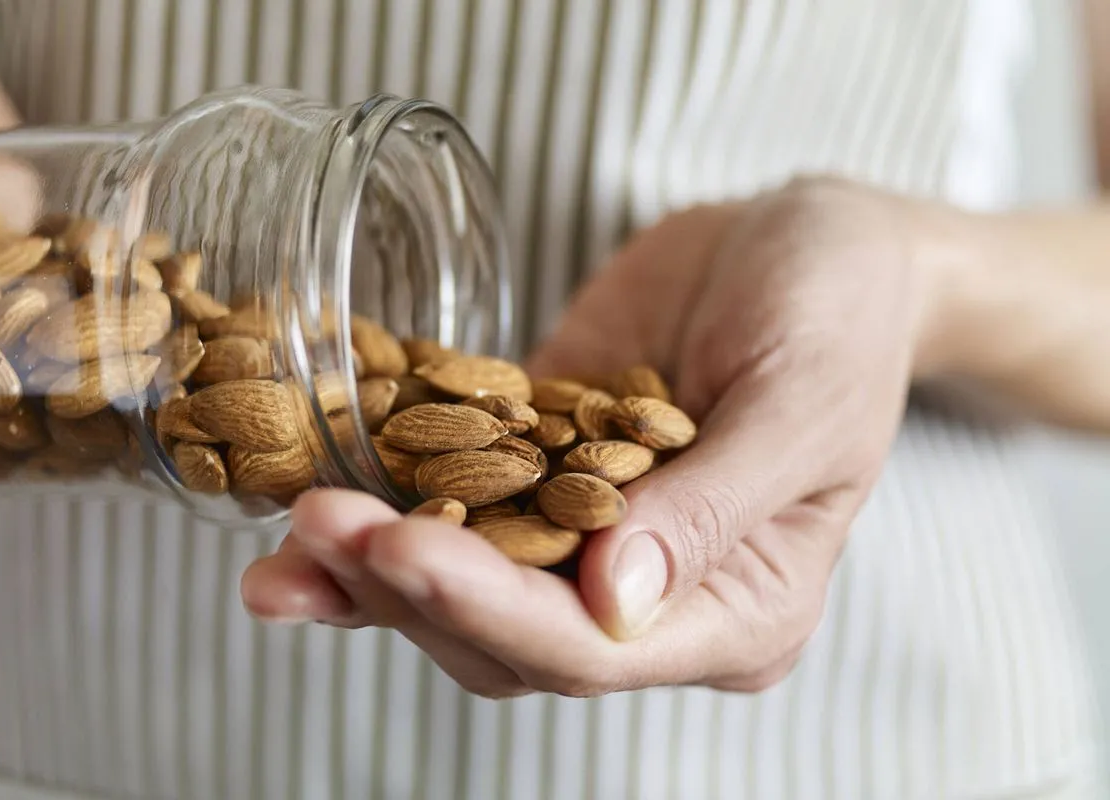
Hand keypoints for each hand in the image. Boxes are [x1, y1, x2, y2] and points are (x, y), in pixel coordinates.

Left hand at [242, 176, 941, 695]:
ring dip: (369, 566)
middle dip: (406, 587)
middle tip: (314, 528)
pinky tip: (311, 491)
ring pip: (463, 588)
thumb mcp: (805, 399)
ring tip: (285, 531)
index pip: (597, 649)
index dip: (491, 608)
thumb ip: (715, 506)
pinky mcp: (538, 473)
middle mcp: (653, 597)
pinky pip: (454, 504)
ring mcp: (587, 539)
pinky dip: (385, 502)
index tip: (400, 551)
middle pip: (509, 635)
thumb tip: (618, 597)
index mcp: (738, 610)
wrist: (807, 243)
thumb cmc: (842, 314)